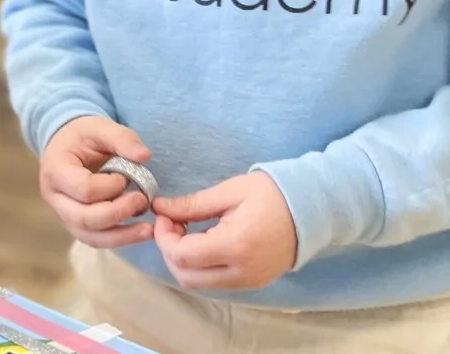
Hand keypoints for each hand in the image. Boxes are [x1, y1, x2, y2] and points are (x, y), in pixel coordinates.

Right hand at [39, 116, 154, 247]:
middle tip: (142, 200)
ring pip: (90, 236)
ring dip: (122, 235)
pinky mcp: (75, 224)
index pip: (83, 189)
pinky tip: (140, 232)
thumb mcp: (99, 127)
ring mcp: (62, 214)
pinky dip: (119, 239)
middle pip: (84, 218)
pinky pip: (96, 240)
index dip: (109, 187)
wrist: (66, 145)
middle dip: (118, 213)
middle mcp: (53, 197)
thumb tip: (144, 155)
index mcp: (55, 170)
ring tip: (149, 228)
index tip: (125, 177)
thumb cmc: (82, 136)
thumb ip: (122, 138)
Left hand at [152, 172, 296, 290]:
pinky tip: (204, 239)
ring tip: (188, 229)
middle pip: (185, 276)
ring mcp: (249, 281)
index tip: (164, 215)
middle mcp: (242, 271)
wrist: (314, 208)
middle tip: (173, 222)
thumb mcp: (230, 192)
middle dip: (169, 250)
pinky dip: (201, 265)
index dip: (163, 236)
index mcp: (235, 246)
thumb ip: (192, 204)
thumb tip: (159, 207)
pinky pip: (215, 281)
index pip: (181, 255)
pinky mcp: (254, 282)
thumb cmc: (272, 194)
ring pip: (198, 282)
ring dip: (183, 259)